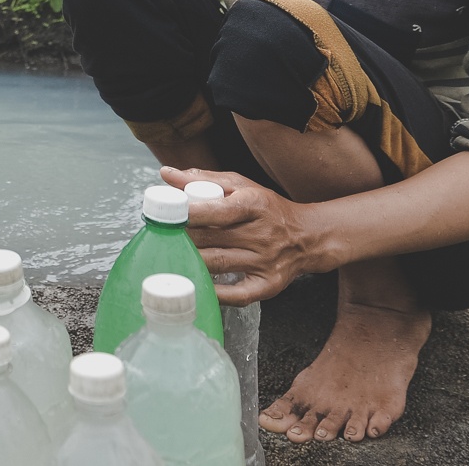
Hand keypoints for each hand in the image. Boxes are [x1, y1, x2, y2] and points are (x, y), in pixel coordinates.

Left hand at [162, 167, 315, 304]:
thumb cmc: (268, 208)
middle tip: (160, 237)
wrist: (308, 237)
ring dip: (192, 262)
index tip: (167, 215)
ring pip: (220, 264)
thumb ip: (203, 179)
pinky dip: (216, 293)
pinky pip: (238, 294)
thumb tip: (166, 174)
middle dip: (183, 238)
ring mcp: (266, 261)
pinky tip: (197, 286)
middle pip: (213, 239)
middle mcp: (262, 234)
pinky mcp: (268, 285)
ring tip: (169, 258)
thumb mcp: (241, 186)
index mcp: (254, 204)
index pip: (218, 210)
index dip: (189, 213)